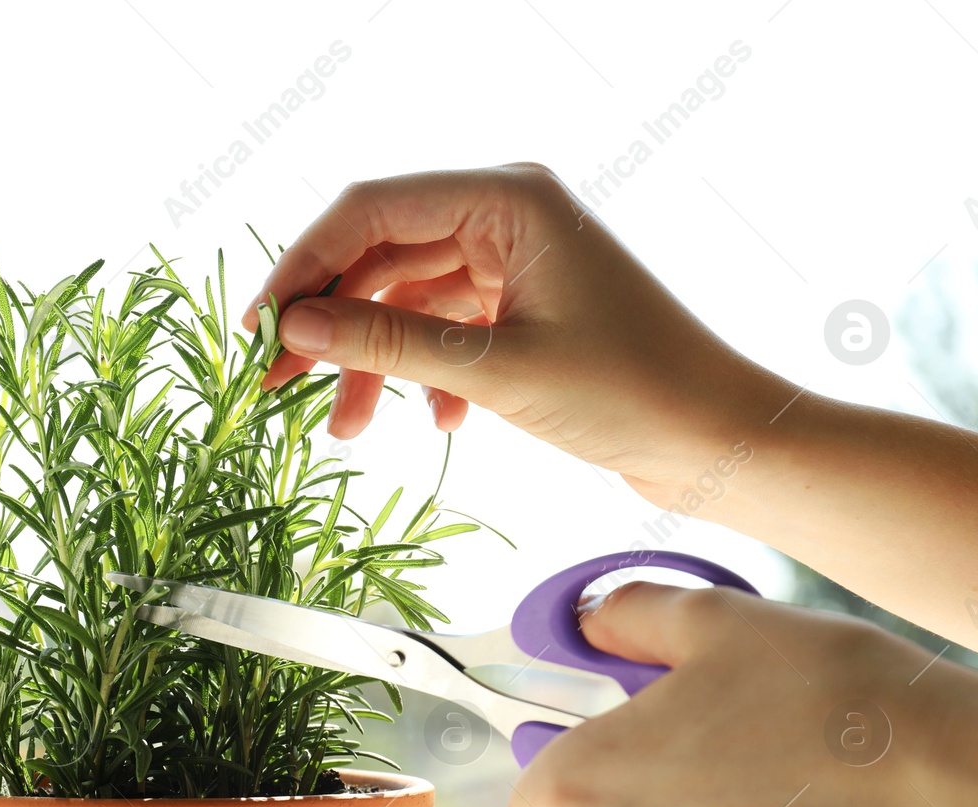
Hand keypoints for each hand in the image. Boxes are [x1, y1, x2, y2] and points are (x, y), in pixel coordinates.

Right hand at [242, 164, 788, 499]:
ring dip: (373, 362)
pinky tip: (437, 422)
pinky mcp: (521, 304)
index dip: (303, 267)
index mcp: (508, 197)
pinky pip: (442, 327)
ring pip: (405, 299)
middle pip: (380, 254)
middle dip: (330, 323)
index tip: (258, 330)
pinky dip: (424, 374)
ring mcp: (513, 259)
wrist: (719, 438)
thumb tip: (294, 328)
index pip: (370, 209)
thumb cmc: (634, 393)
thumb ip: (389, 345)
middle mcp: (506, 213)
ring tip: (346, 428)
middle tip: (275, 385)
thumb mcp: (498, 371)